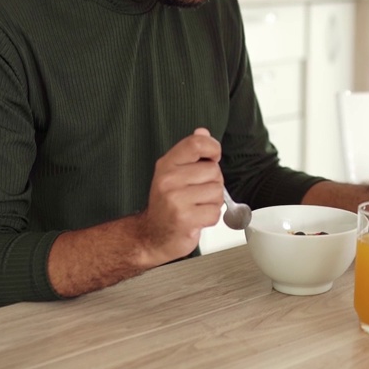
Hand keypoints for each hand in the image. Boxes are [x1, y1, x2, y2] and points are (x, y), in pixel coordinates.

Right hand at [135, 128, 224, 264]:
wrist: (151, 236)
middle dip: (213, 183)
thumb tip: (203, 132)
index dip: (212, 148)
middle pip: (213, 170)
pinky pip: (215, 212)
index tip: (213, 157)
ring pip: (217, 191)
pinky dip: (211, 217)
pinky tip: (197, 218)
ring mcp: (176, 199)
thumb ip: (190, 153)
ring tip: (196, 207)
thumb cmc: (166, 205)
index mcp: (167, 165)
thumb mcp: (173, 173)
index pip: (196, 143)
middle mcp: (169, 180)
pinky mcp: (185, 218)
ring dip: (213, 202)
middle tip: (197, 194)